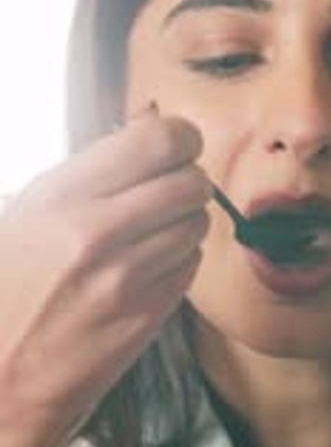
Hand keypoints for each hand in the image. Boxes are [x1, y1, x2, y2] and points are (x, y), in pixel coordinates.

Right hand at [0, 110, 209, 446]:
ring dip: (184, 223)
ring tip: (152, 233)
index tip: (178, 144)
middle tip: (173, 188)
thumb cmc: (5, 289)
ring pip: (196, 226)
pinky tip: (149, 267)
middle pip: (191, 182)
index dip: (180, 137)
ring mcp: (126, 280)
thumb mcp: (27, 213)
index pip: (158, 140)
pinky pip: (190, 267)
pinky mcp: (146, 318)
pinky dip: (180, 260)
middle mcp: (98, 233)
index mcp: (62, 196)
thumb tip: (145, 128)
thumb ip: (90, 172)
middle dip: (189, 181)